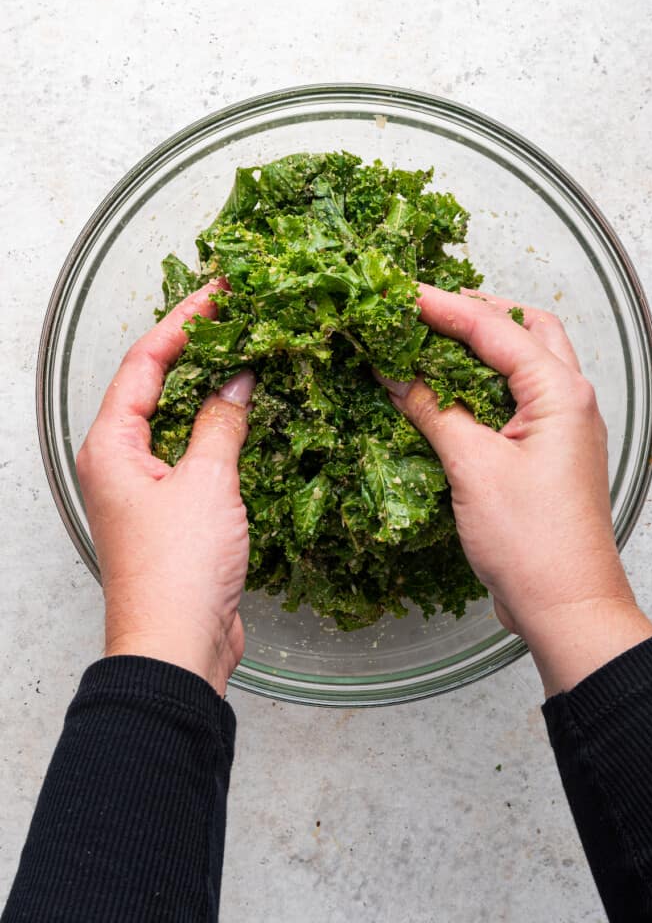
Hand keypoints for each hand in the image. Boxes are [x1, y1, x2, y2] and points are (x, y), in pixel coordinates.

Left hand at [76, 282, 255, 695]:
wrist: (178, 647)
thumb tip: (236, 379)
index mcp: (111, 446)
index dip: (184, 322)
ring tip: (250, 351)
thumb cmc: (178, 570)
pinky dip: (220, 430)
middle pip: (155, 385)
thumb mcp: (207, 483)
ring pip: (177, 419)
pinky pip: (194, 454)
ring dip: (210, 388)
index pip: (144, 363)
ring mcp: (146, 487)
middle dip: (196, 348)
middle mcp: (121, 461)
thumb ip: (220, 422)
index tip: (220, 293)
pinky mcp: (173, 512)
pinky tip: (251, 416)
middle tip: (238, 313)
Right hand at [378, 284, 651, 694]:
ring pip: (525, 364)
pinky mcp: (549, 454)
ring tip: (432, 342)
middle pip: (526, 330)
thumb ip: (432, 410)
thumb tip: (394, 373)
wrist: (565, 605)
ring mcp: (563, 428)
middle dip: (477, 312)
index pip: (494, 329)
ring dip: (482, 348)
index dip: (443, 306)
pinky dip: (483, 386)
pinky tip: (447, 395)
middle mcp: (570, 400)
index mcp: (559, 392)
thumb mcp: (471, 466)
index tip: (400, 292)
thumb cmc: (532, 541)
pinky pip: (517, 401)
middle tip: (426, 308)